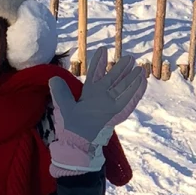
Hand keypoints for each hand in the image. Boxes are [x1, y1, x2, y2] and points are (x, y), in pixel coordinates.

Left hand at [49, 49, 144, 173]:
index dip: (99, 63)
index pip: (95, 75)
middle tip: (129, 57)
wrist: (76, 145)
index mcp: (89, 94)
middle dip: (120, 69)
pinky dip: (136, 93)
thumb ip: (60, 93)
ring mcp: (109, 106)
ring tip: (140, 68)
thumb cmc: (70, 128)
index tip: (103, 49)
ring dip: (131, 79)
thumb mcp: (63, 107)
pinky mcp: (115, 115)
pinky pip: (128, 102)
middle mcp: (101, 99)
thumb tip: (53, 78)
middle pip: (113, 80)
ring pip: (123, 89)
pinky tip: (142, 83)